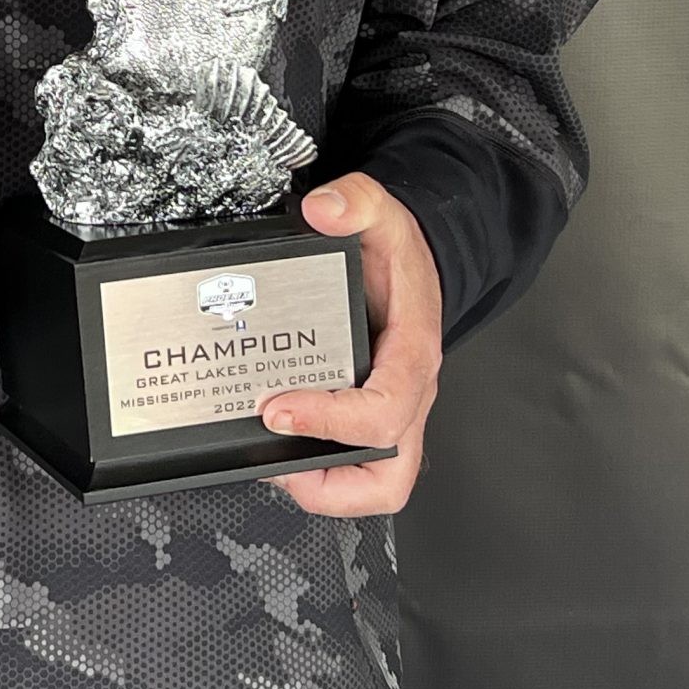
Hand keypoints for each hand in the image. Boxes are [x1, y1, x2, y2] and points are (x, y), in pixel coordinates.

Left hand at [256, 172, 442, 515]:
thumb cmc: (400, 253)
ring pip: (376, 481)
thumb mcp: (382, 213)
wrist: (418, 262)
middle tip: (272, 460)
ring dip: (324, 487)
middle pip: (390, 473)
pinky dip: (319, 468)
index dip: (332, 419)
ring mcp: (391, 411)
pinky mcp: (369, 415)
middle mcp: (407, 393)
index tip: (277, 408)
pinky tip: (277, 444)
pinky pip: (355, 463)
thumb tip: (324, 210)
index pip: (385, 408)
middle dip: (330, 482)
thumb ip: (355, 202)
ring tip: (269, 465)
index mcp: (413, 353)